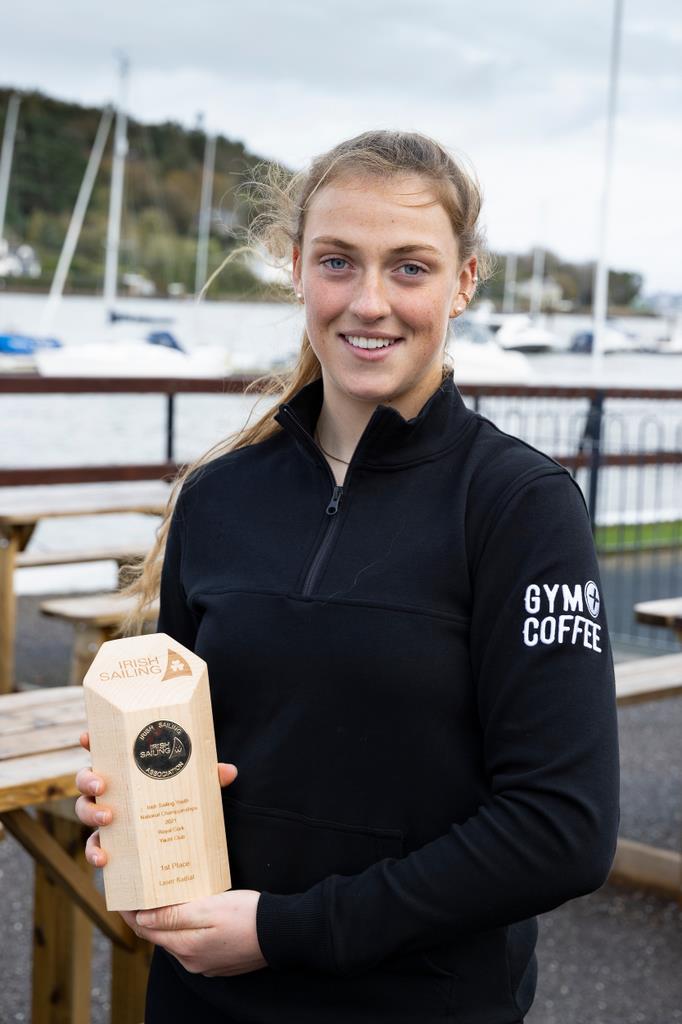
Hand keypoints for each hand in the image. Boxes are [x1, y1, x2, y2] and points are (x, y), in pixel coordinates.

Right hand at [74, 731, 238, 867]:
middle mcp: (112, 790)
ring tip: (108, 818)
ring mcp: (108, 816)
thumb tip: (229, 772)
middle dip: (89, 780)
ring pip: (85, 810)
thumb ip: (208, 777)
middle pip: (87, 780)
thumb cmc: (182, 799)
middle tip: (103, 785)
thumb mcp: (196, 786)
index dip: (92, 741)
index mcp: (128, 769)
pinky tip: (104, 859)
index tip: (87, 736)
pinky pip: (94, 848)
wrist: (181, 843)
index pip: (105, 750)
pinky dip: (94, 853)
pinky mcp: (111, 844)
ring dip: (91, 813)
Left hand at [120, 890, 266, 975]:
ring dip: (166, 922)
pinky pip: (192, 943)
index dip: (131, 913)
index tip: (122, 895)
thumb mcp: (208, 909)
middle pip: (159, 936)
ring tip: (162, 898)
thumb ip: (174, 916)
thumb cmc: (246, 916)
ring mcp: (204, 963)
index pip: (146, 930)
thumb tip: (142, 919)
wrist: (281, 933)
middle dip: (147, 916)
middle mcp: (191, 960)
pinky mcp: (217, 960)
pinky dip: (184, 928)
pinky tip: (189, 913)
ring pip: (176, 939)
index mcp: (185, 947)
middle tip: (139, 892)